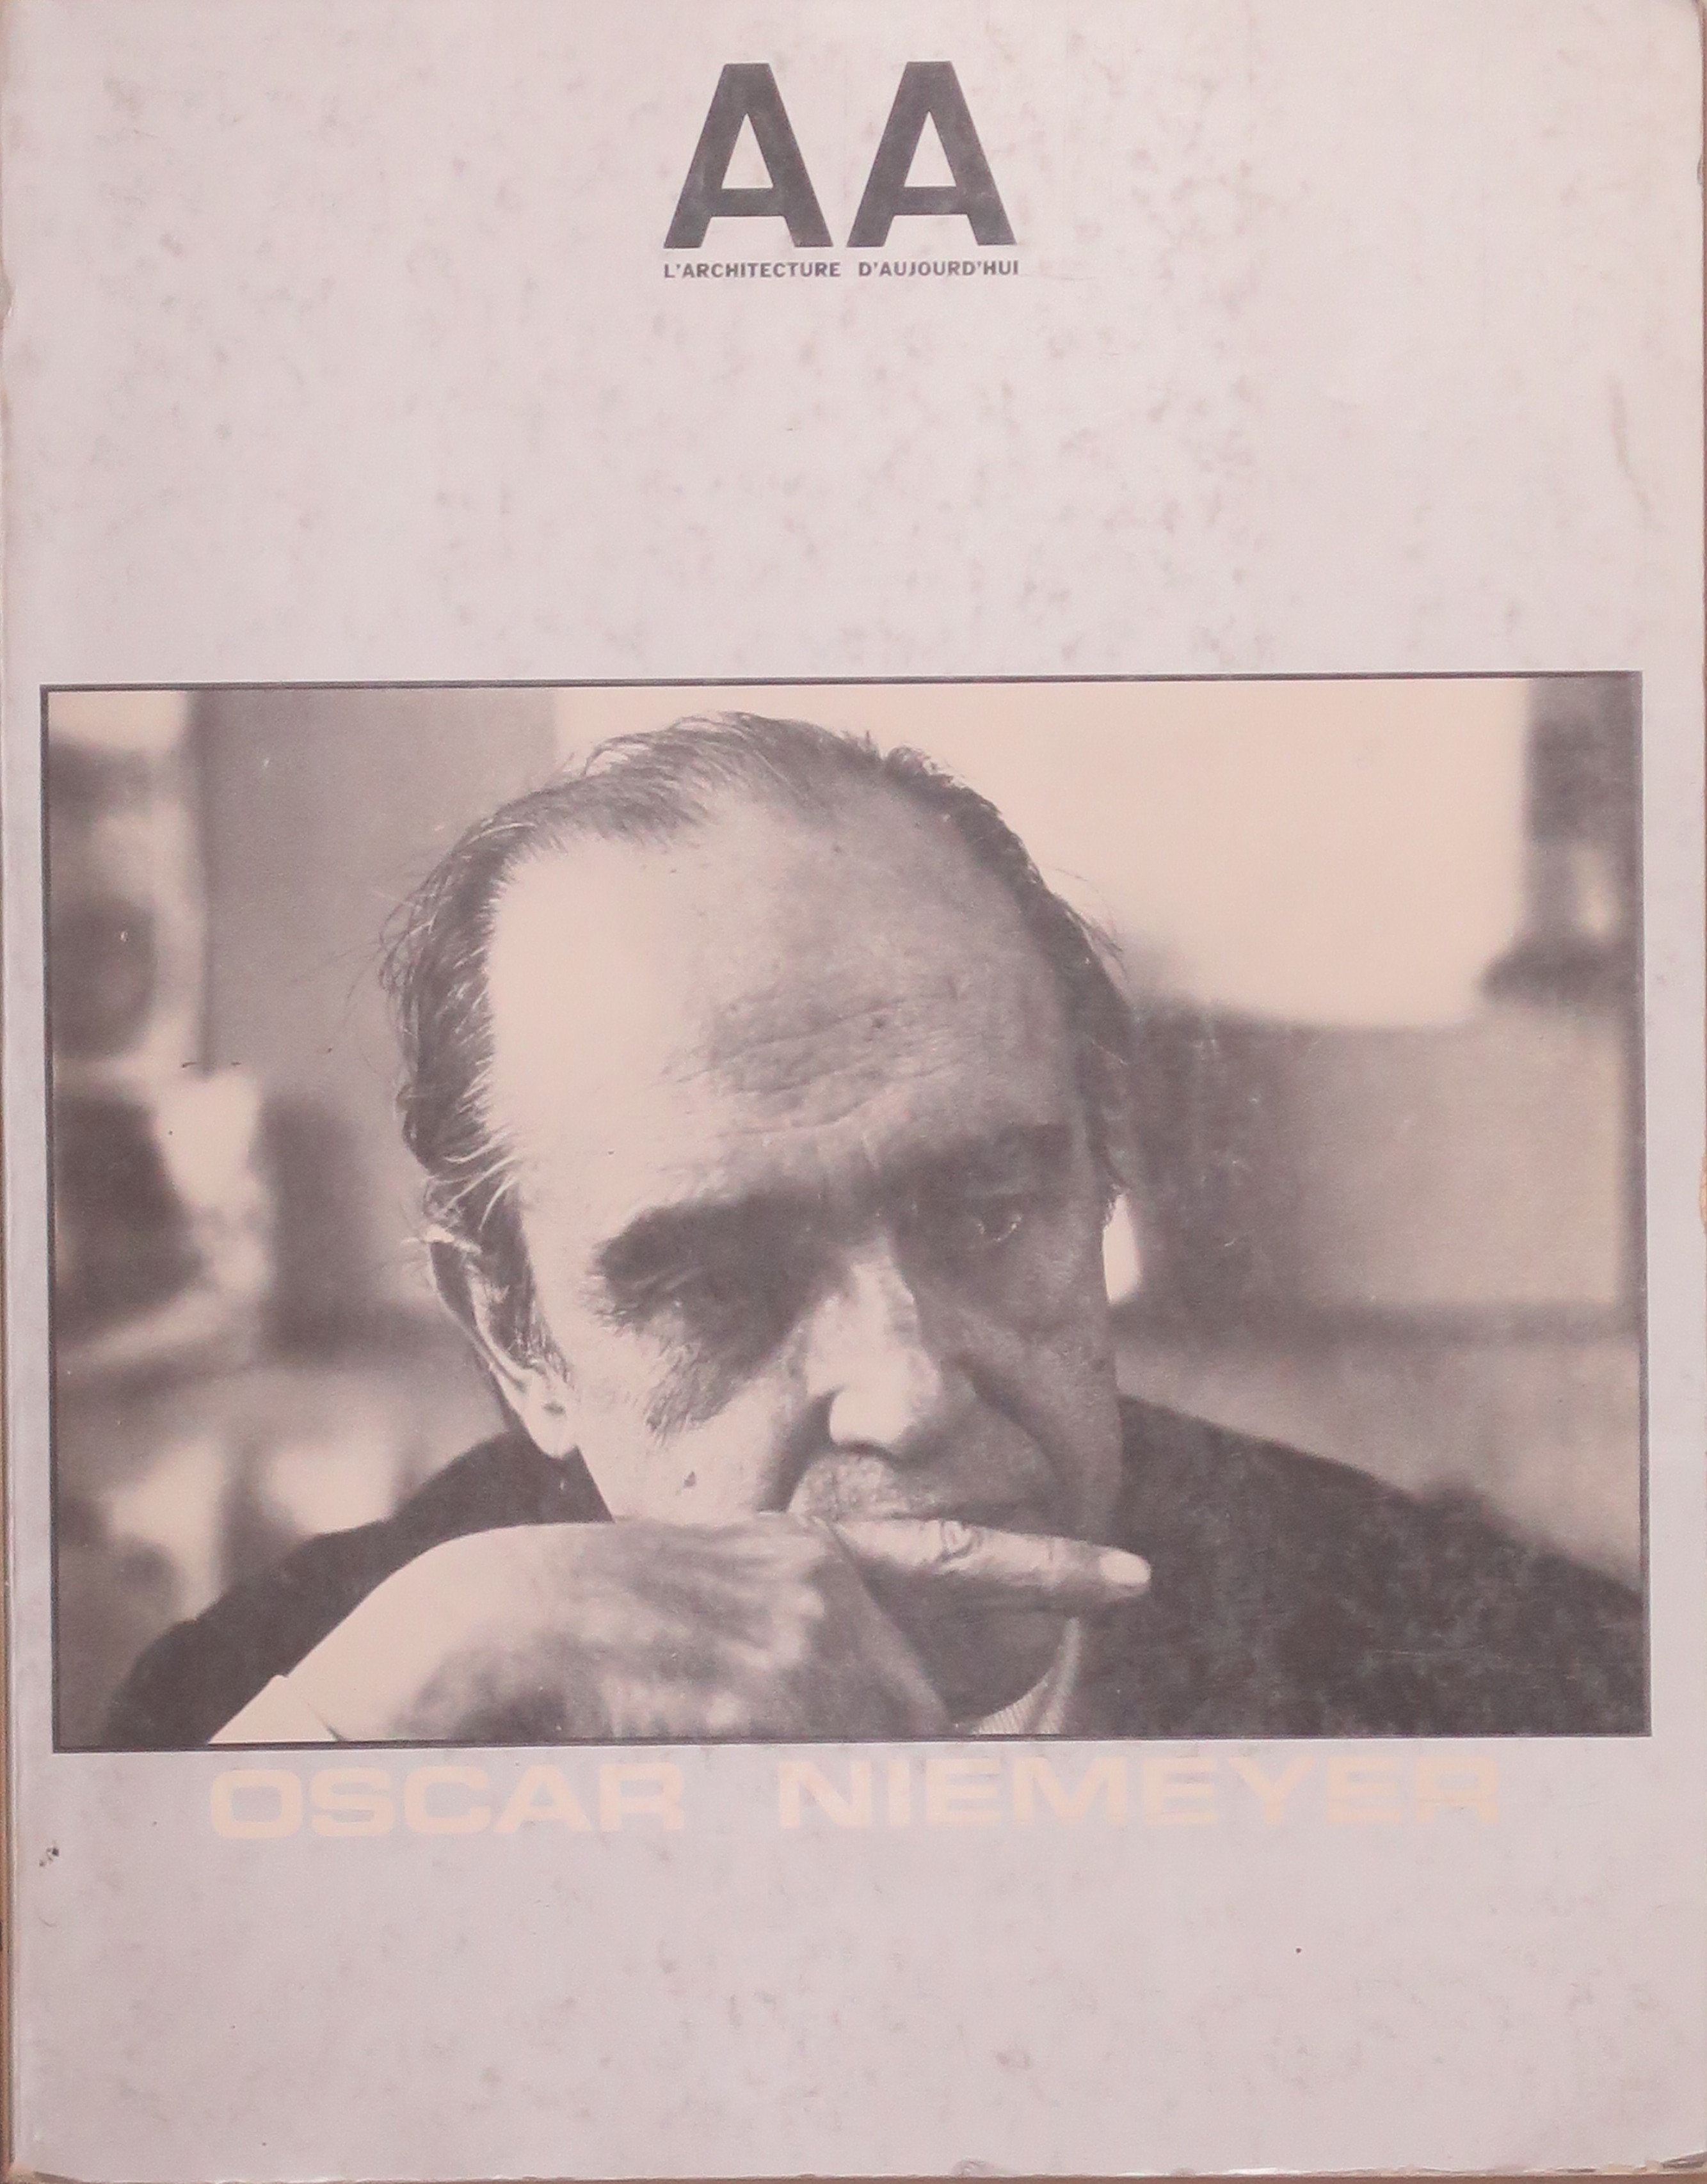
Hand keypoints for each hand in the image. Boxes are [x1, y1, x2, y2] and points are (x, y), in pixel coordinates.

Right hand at [287, 1516, 1147, 1743]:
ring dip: (821, 1778)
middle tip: (766, 1747)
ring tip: (713, 1737)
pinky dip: (790, 1789)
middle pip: (912, 1715)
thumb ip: (795, 1646)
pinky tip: (706, 1746)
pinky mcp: (782, 1683)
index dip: (1049, 1569)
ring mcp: (808, 1629)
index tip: (1134, 1577)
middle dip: (879, 1761)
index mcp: (804, 1553)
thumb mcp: (702, 1608)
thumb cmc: (581, 1628)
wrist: (497, 1621)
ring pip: (877, 1750)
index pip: (953, 1557)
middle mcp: (825, 1579)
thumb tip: (887, 1723)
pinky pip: (829, 1774)